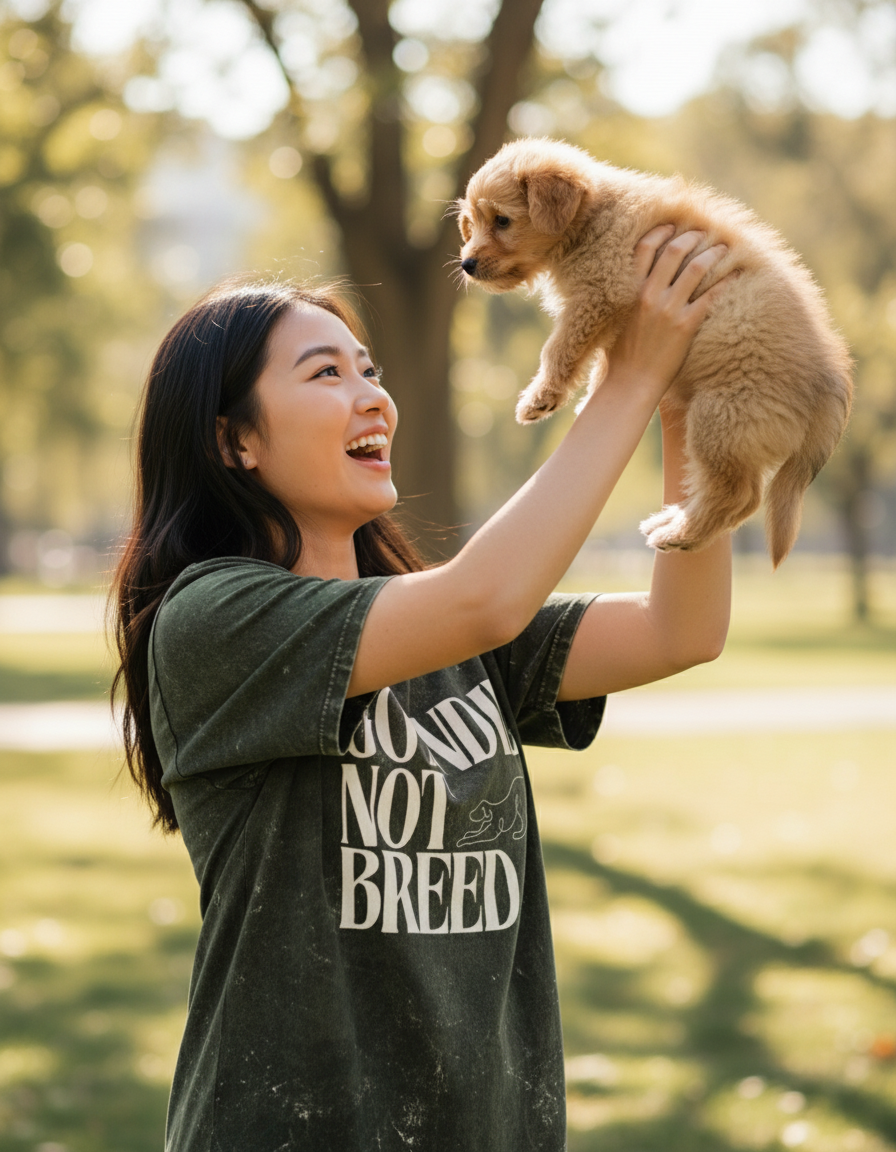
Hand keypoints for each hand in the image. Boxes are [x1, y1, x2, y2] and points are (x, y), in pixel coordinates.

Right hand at [606, 226, 730, 396]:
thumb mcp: (614, 320)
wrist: (630, 383)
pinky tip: (736, 275)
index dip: (660, 232)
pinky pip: (711, 296)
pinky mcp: (686, 326)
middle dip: (692, 236)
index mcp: (629, 292)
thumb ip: (625, 299)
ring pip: (696, 268)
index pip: (644, 249)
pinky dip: (726, 281)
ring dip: (714, 253)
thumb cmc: (620, 357)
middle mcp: (649, 295)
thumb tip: (633, 285)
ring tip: (724, 248)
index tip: (672, 225)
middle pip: (674, 251)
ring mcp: (669, 310)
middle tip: (704, 232)